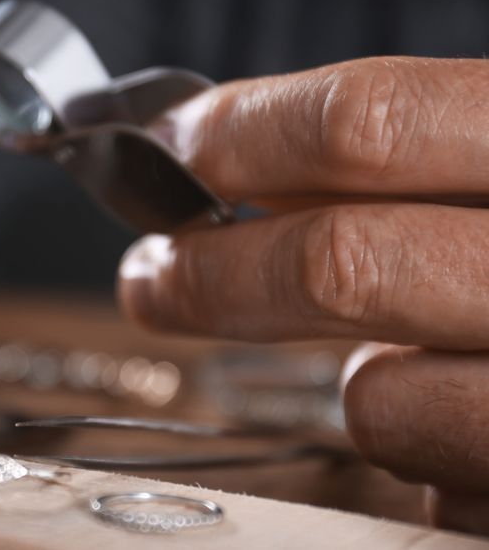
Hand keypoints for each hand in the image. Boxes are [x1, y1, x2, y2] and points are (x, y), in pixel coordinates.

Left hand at [117, 55, 488, 533]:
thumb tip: (222, 149)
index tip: (170, 151)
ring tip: (392, 368)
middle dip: (213, 271)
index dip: (246, 134)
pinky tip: (475, 430)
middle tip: (153, 272)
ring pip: (381, 401)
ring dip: (357, 387)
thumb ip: (404, 158)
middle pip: (341, 263)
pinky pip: (436, 489)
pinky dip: (429, 457)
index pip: (373, 120)